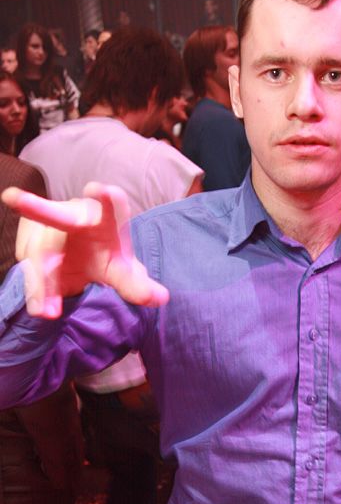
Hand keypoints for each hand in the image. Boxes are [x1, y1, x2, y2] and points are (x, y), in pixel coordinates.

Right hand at [1, 181, 168, 318]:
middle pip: (54, 215)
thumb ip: (136, 285)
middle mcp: (73, 215)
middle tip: (12, 197)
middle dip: (34, 206)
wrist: (76, 253)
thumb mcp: (120, 272)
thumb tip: (162, 298)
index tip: (98, 189)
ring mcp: (46, 226)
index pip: (111, 204)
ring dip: (41, 284)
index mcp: (105, 218)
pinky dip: (35, 290)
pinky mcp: (28, 240)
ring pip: (39, 254)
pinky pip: (28, 268)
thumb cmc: (102, 254)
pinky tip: (43, 307)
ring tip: (49, 313)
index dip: (106, 197)